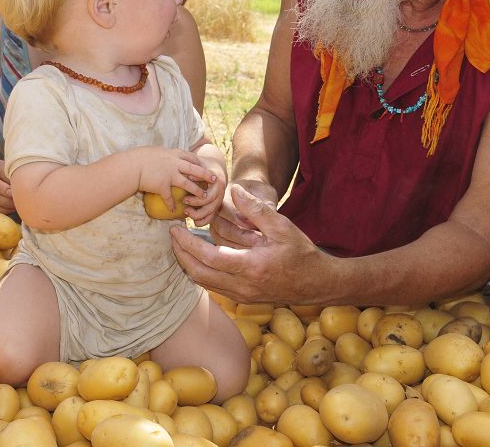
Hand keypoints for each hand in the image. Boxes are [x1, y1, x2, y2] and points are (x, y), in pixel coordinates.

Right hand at [135, 146, 212, 214]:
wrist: (131, 165)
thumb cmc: (139, 157)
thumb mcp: (155, 151)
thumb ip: (163, 154)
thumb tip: (164, 154)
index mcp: (172, 154)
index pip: (190, 157)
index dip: (199, 162)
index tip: (205, 165)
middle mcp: (174, 164)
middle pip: (195, 169)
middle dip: (206, 175)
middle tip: (215, 179)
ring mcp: (170, 175)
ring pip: (188, 184)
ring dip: (197, 191)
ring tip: (204, 197)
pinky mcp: (163, 186)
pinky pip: (169, 197)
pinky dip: (171, 205)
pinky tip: (173, 211)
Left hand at [169, 184, 333, 304]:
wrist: (317, 283)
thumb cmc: (301, 253)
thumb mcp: (282, 226)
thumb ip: (256, 209)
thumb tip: (233, 191)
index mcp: (251, 267)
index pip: (208, 257)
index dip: (187, 244)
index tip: (175, 229)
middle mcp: (243, 286)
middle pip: (198, 274)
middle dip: (181, 255)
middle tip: (172, 237)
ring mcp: (242, 295)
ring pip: (204, 283)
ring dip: (188, 265)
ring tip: (181, 246)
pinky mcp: (243, 298)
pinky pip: (214, 287)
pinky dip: (201, 272)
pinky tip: (198, 258)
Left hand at [183, 161, 225, 226]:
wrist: (215, 169)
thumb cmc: (204, 166)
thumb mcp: (199, 165)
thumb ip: (195, 170)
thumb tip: (188, 176)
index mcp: (217, 182)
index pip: (208, 196)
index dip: (196, 200)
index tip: (184, 198)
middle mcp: (220, 192)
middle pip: (210, 205)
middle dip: (196, 207)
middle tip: (184, 204)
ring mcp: (219, 200)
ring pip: (211, 212)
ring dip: (198, 215)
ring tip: (186, 212)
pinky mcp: (216, 205)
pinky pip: (212, 217)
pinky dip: (203, 221)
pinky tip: (194, 222)